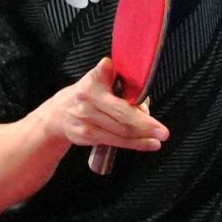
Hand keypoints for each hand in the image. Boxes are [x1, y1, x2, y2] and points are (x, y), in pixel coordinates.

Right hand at [51, 58, 168, 154]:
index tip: (144, 103)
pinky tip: (147, 144)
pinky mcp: (86, 135)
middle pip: (121, 115)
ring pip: (120, 131)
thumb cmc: (86, 94)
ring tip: (158, 138)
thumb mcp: (98, 77)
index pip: (115, 89)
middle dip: (145, 124)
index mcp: (93, 82)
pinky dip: (134, 144)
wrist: (58, 114)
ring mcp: (85, 119)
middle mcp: (87, 100)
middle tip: (162, 131)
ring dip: (142, 137)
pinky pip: (115, 141)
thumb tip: (139, 80)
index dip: (129, 96)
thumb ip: (116, 76)